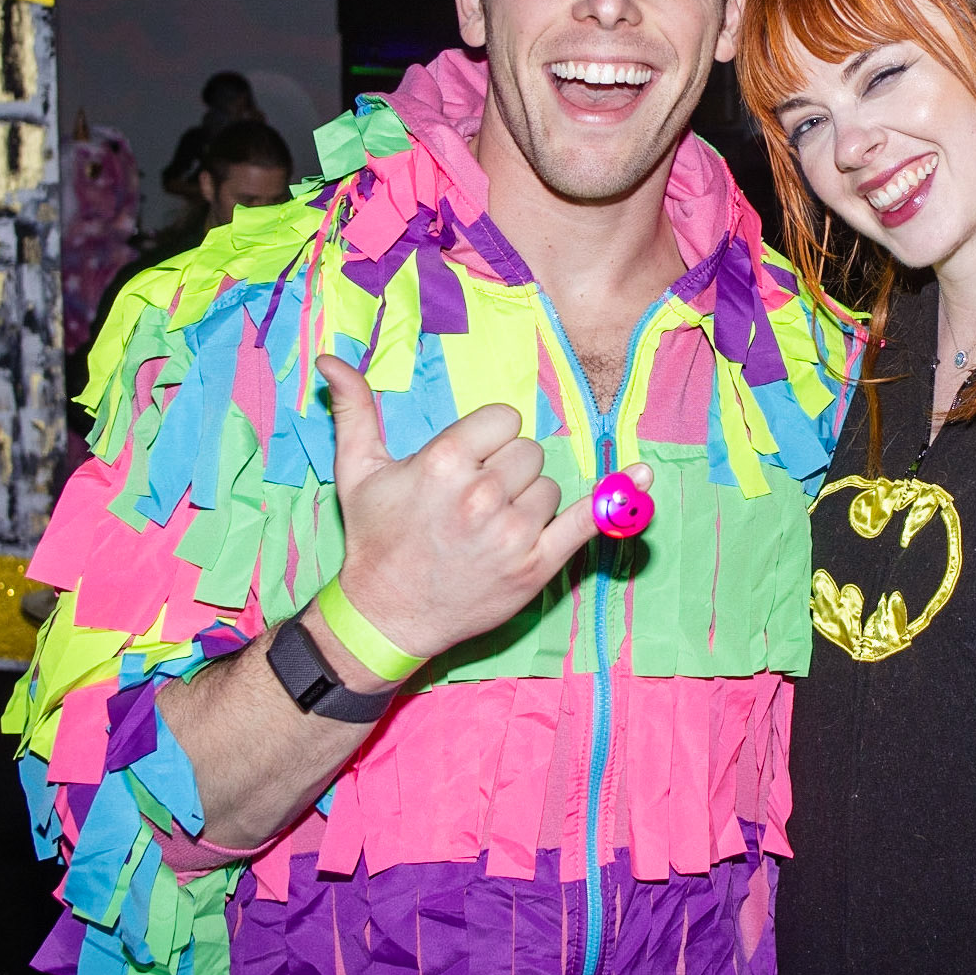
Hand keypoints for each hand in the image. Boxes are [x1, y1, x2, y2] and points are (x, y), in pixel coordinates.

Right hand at [317, 355, 648, 672]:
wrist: (387, 616)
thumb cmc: (375, 540)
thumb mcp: (357, 471)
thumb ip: (355, 410)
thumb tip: (331, 358)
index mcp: (444, 463)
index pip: (505, 420)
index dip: (490, 438)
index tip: (471, 460)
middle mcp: (481, 496)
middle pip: (529, 453)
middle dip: (508, 470)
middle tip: (473, 501)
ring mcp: (512, 534)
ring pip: (550, 487)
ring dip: (528, 502)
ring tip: (488, 527)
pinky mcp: (537, 566)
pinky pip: (588, 521)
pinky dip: (617, 500)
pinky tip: (644, 479)